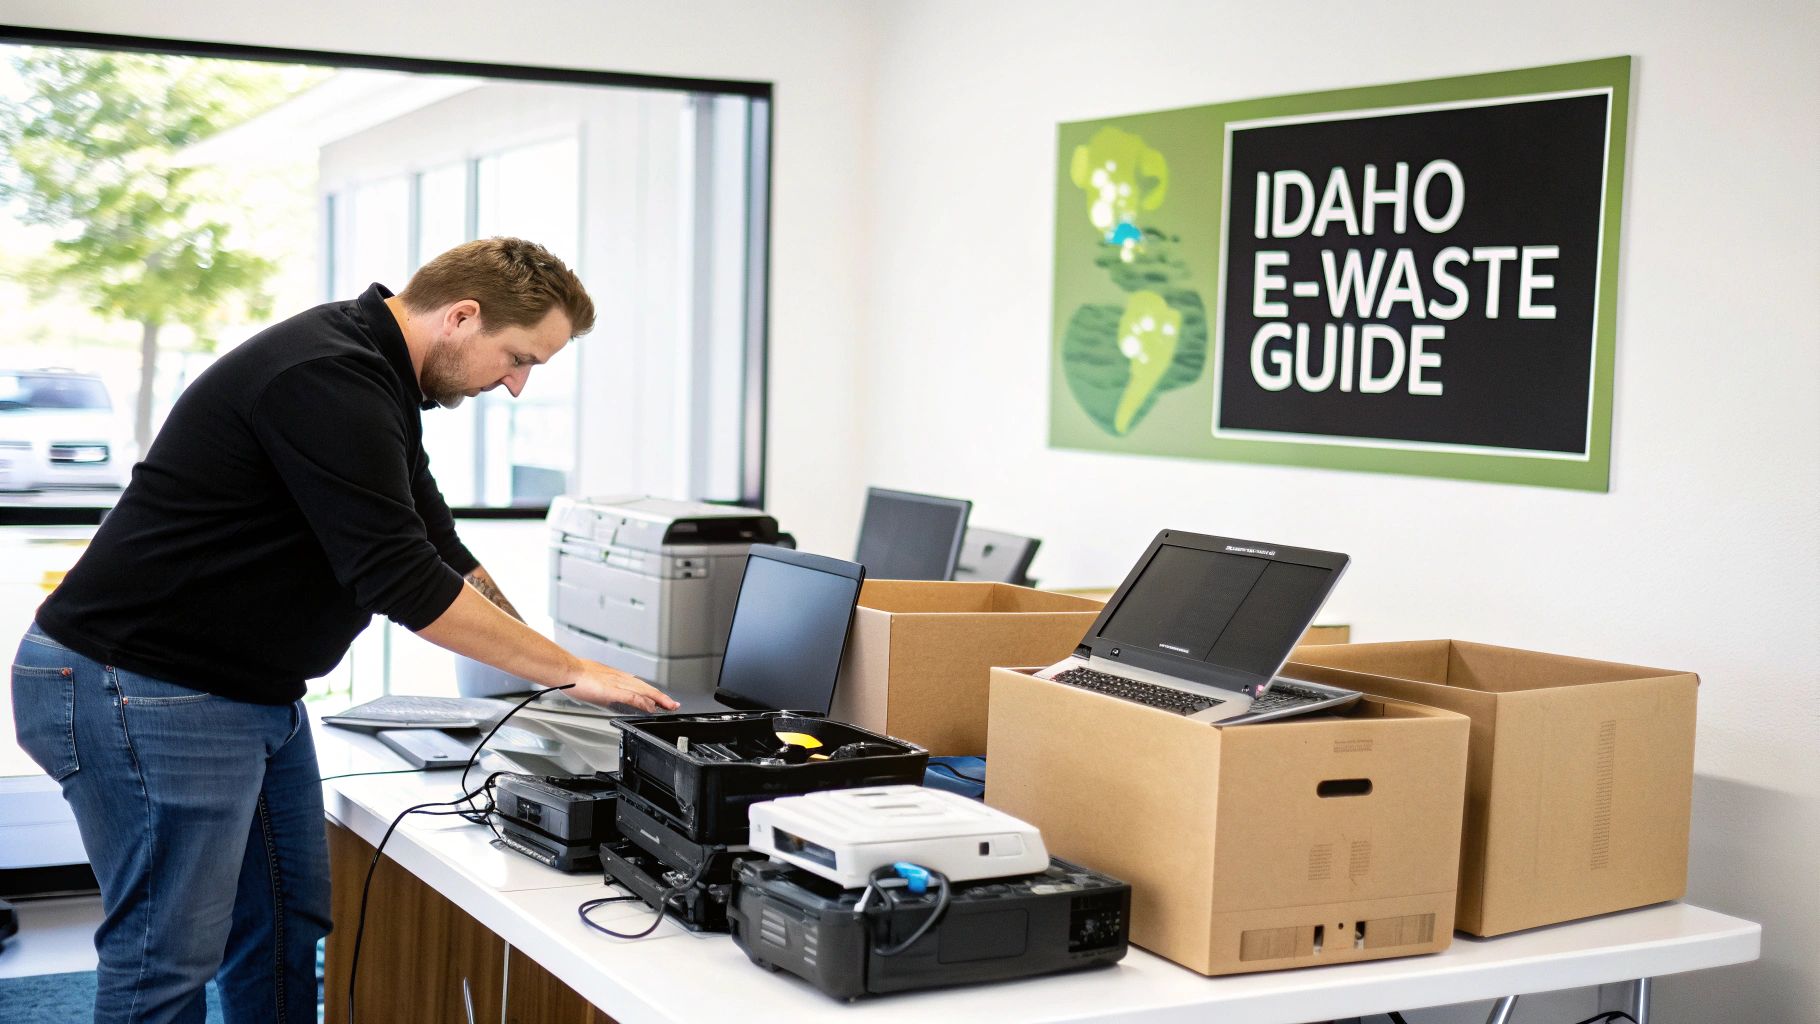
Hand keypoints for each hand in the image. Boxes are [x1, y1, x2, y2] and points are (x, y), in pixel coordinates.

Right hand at [564, 659, 679, 712]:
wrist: (567, 670)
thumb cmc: (575, 675)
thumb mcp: (594, 681)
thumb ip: (604, 688)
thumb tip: (607, 694)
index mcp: (616, 676)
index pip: (639, 685)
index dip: (652, 692)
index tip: (661, 699)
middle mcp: (620, 678)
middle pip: (646, 688)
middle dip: (661, 697)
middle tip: (673, 704)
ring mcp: (617, 683)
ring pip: (643, 691)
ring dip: (658, 699)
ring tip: (669, 706)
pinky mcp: (612, 690)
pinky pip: (632, 697)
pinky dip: (643, 702)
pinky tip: (651, 707)